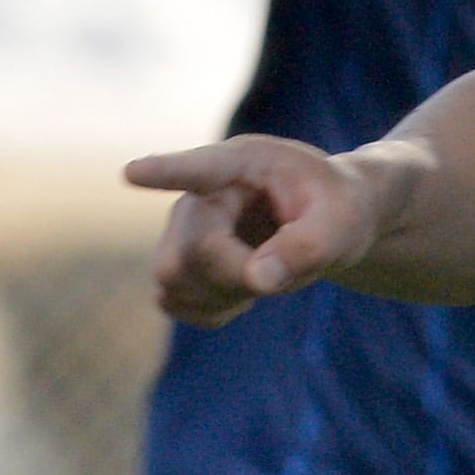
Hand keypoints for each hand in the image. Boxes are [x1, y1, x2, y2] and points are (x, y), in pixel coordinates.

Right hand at [125, 135, 385, 327]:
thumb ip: (306, 247)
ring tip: (264, 276)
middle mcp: (198, 194)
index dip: (164, 172)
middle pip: (188, 253)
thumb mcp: (342, 224)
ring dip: (222, 295)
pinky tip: (242, 291)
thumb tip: (256, 280)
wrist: (326, 219)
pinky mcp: (176, 262)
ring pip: (171, 281)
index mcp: (242, 164)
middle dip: (234, 278)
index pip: (198, 169)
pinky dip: (210, 310)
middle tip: (281, 273)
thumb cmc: (337, 210)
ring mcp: (180, 229)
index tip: (132, 172)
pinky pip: (171, 302)